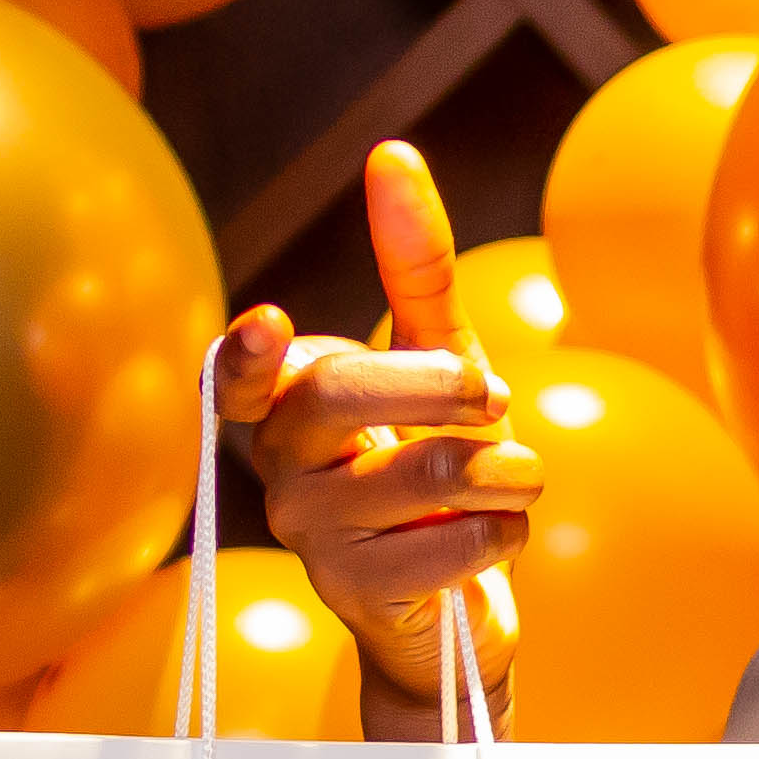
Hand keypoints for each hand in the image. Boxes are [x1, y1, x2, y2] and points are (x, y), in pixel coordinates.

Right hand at [214, 142, 542, 735]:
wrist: (454, 605)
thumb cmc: (440, 467)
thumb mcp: (441, 361)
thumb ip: (414, 268)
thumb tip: (391, 153)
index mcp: (287, 409)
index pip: (240, 379)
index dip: (248, 355)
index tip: (269, 324)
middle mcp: (280, 469)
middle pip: (341, 397)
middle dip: (439, 385)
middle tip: (496, 397)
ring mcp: (311, 536)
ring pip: (422, 472)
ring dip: (503, 468)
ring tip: (518, 475)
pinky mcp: (357, 594)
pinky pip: (451, 546)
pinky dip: (502, 531)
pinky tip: (496, 533)